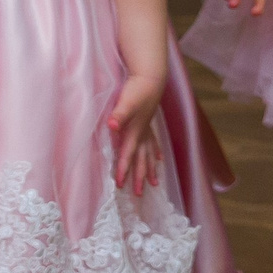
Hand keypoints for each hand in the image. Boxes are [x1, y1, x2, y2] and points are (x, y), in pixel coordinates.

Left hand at [106, 72, 165, 196]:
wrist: (150, 77)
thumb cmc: (136, 89)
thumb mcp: (124, 101)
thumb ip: (119, 114)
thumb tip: (112, 126)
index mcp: (134, 131)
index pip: (127, 154)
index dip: (123, 169)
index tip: (120, 185)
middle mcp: (142, 132)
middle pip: (141, 159)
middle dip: (140, 177)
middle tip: (139, 195)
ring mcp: (147, 127)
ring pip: (150, 154)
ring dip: (151, 169)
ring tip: (155, 184)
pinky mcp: (148, 121)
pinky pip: (153, 141)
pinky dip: (156, 151)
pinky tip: (160, 158)